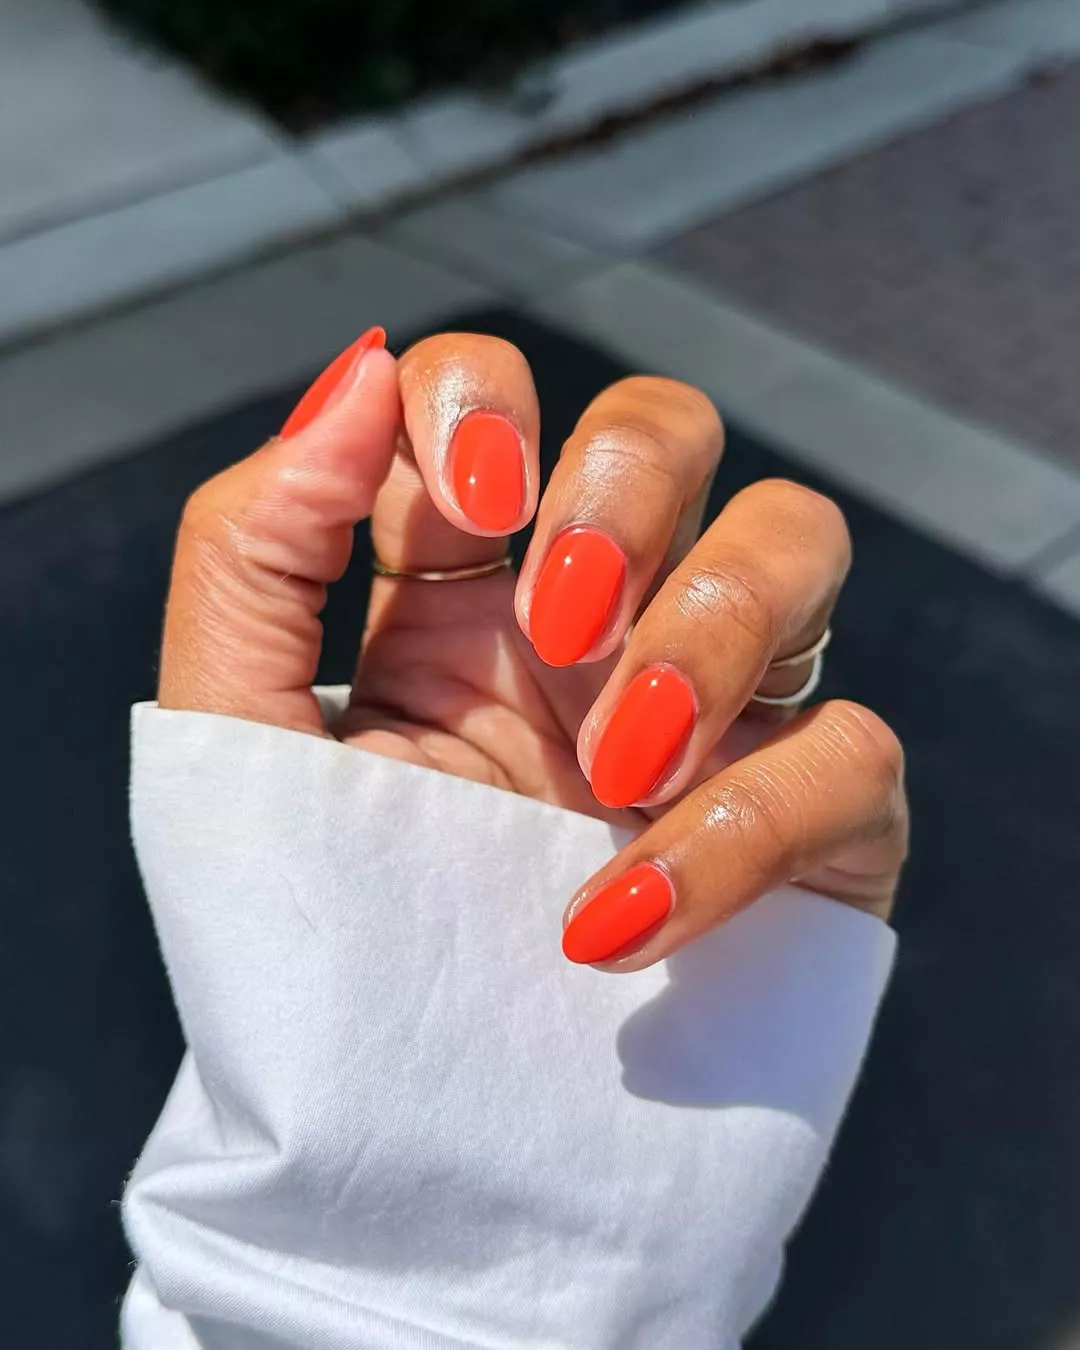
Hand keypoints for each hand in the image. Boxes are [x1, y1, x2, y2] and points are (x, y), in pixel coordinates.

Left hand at [160, 328, 907, 969]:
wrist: (409, 1170)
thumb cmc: (314, 960)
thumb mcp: (234, 749)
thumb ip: (254, 551)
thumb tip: (359, 371)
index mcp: (453, 594)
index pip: (493, 395)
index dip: (487, 402)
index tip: (468, 507)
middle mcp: (593, 627)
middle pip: (669, 426)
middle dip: (626, 485)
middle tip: (559, 622)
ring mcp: (714, 711)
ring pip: (798, 536)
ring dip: (715, 622)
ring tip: (613, 761)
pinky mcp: (811, 824)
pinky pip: (853, 750)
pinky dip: (750, 819)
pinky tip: (631, 913)